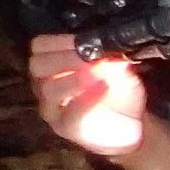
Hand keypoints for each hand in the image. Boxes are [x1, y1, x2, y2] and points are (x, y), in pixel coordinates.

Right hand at [31, 34, 146, 153]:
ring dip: (74, 79)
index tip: (83, 42)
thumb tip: (109, 48)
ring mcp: (53, 108)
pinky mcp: (65, 127)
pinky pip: (70, 114)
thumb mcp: (120, 70)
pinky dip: (86, 101)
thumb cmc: (119, 93)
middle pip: (38, 65)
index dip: (59, 41)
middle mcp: (46, 85)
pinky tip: (102, 90)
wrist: (132, 126)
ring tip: (96, 76)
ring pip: (49, 89)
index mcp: (54, 65)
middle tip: (87, 59)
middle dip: (64, 58)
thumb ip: (112, 59)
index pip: (41, 46)